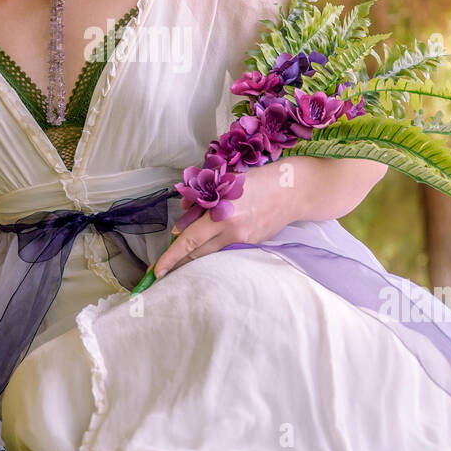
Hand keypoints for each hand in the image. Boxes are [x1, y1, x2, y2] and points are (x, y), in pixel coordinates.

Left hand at [152, 160, 299, 278]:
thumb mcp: (226, 182)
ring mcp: (245, 240)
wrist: (294, 190)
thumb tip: (184, 211)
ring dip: (196, 254)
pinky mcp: (254, 244)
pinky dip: (216, 245)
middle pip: (198, 254)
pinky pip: (228, 249)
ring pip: (212, 253)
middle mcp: (233, 232)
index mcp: (223, 214)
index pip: (190, 241)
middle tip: (163, 267)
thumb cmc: (258, 180)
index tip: (156, 271)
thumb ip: (203, 198)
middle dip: (179, 261)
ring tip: (183, 255)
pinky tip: (213, 239)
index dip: (171, 257)